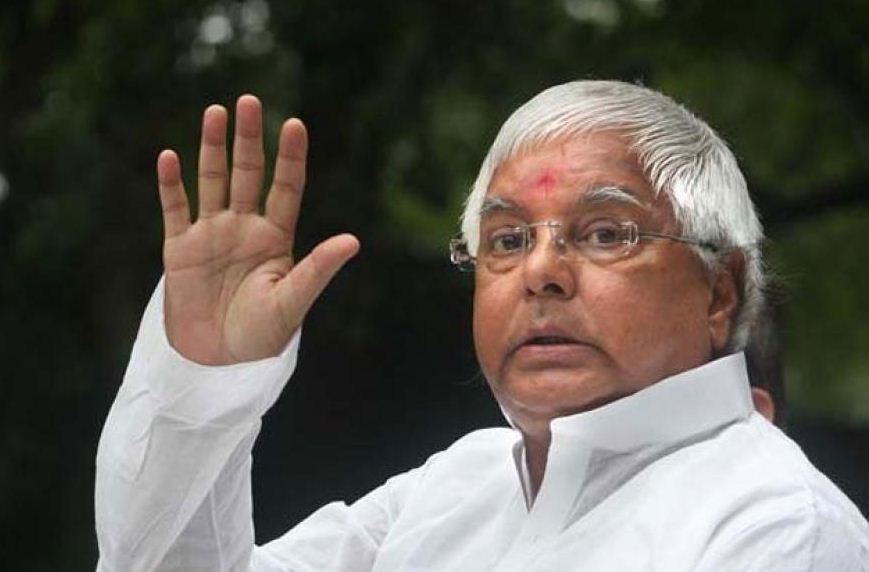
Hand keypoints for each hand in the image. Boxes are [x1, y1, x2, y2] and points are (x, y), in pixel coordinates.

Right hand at [156, 95, 358, 364]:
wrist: (218, 363)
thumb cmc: (262, 336)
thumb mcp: (292, 301)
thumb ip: (318, 269)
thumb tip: (353, 241)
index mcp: (276, 238)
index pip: (285, 188)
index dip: (289, 157)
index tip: (294, 124)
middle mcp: (245, 228)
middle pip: (248, 174)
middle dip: (249, 139)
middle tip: (248, 100)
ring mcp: (212, 235)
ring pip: (212, 181)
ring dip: (211, 148)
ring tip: (215, 112)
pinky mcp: (180, 249)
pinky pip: (174, 209)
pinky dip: (171, 184)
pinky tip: (170, 156)